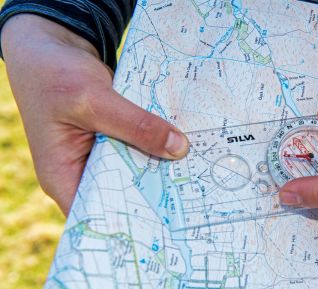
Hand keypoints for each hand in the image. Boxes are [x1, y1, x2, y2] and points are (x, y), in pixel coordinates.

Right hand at [2, 15, 188, 214]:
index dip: (133, 221)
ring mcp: (101, 155)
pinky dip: (161, 146)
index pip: (100, 215)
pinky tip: (189, 148)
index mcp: (64, 177)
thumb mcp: (93, 99)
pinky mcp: (116, 138)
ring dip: (164, 167)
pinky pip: (142, 148)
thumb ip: (135, 125)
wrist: (52, 45)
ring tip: (202, 173)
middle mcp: (82, 172)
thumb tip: (180, 148)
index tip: (172, 220)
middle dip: (158, 193)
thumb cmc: (54, 74)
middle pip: (126, 194)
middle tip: (198, 195)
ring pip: (139, 169)